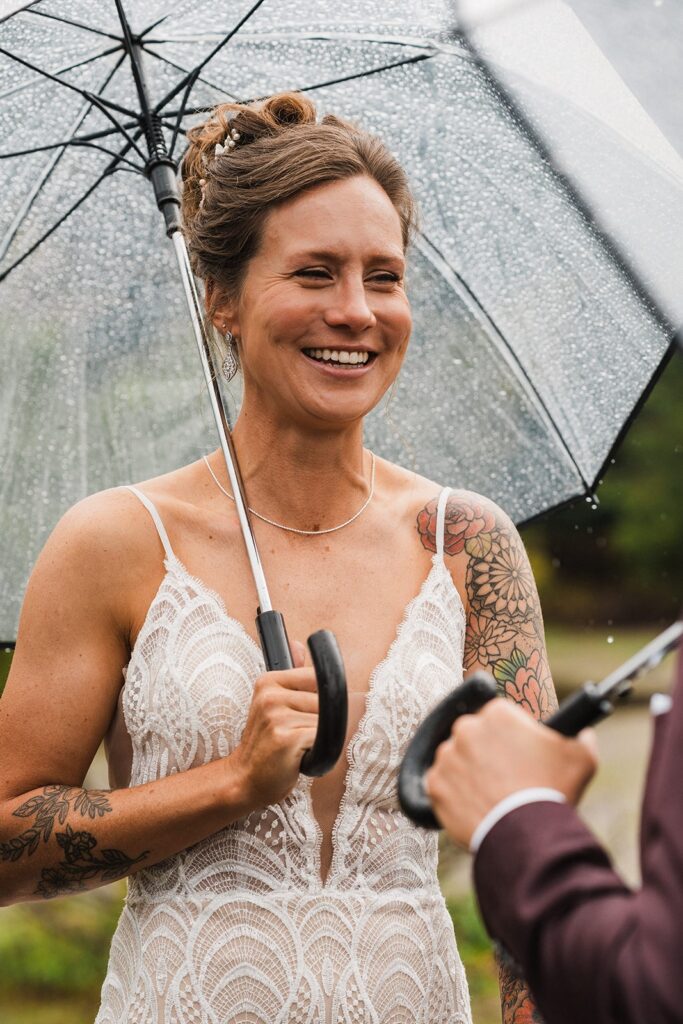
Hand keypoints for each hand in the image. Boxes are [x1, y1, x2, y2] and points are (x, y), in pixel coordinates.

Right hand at [228, 640, 318, 809]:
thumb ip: (292, 674)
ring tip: (297, 747)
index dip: (320, 701)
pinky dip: (318, 752)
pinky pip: (322, 738)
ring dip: (319, 739)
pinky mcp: (286, 738)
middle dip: (320, 723)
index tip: (303, 716)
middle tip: (297, 736)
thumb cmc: (265, 744)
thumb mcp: (273, 704)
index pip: (318, 678)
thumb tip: (299, 645)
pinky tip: (298, 757)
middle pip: (325, 701)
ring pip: (326, 721)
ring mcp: (276, 716)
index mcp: (268, 681)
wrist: (245, 779)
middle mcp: (270, 695)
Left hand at [424, 698, 597, 848]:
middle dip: (486, 752)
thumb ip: (581, 738)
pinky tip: (475, 805)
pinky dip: (454, 794)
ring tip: (491, 795)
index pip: (498, 717)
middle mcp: (466, 728)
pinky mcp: (434, 785)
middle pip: (473, 735)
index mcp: (497, 713)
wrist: (528, 835)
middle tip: (504, 776)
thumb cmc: (554, 792)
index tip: (517, 753)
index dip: (510, 736)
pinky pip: (441, 785)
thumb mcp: (581, 759)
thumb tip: (583, 733)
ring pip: (456, 760)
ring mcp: (447, 757)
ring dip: (468, 772)